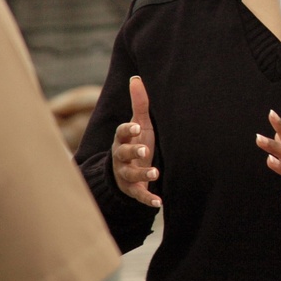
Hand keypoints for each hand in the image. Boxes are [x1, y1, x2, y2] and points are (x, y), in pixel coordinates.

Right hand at [111, 76, 160, 206]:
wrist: (128, 172)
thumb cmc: (137, 141)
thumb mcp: (140, 124)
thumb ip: (140, 104)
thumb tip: (136, 78)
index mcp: (122, 139)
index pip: (121, 133)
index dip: (128, 130)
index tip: (136, 127)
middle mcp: (120, 157)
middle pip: (123, 153)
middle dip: (133, 151)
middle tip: (144, 150)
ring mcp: (125, 174)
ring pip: (130, 174)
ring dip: (143, 173)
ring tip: (156, 172)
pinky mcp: (132, 190)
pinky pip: (139, 195)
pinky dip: (148, 199)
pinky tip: (160, 203)